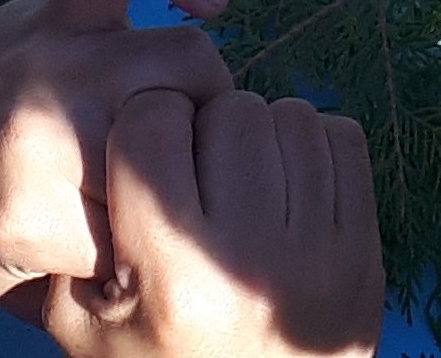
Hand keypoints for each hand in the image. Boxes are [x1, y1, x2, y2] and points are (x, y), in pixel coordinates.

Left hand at [0, 0, 234, 294]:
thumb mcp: (8, 284)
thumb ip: (87, 297)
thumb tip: (178, 294)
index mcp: (30, 213)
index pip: (154, 231)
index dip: (170, 239)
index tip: (162, 241)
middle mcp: (47, 129)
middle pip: (182, 137)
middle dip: (203, 164)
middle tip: (188, 181)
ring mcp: (54, 60)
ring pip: (181, 59)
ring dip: (205, 93)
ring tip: (194, 119)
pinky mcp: (57, 9)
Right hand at [26, 89, 381, 357]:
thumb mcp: (87, 330)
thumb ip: (76, 244)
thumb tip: (90, 146)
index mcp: (173, 277)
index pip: (152, 125)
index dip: (143, 129)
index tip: (147, 159)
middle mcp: (247, 261)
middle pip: (229, 111)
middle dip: (206, 130)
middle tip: (197, 177)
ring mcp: (318, 256)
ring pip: (290, 116)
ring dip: (262, 138)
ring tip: (243, 186)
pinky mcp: (364, 253)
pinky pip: (342, 141)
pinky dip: (313, 151)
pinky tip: (287, 192)